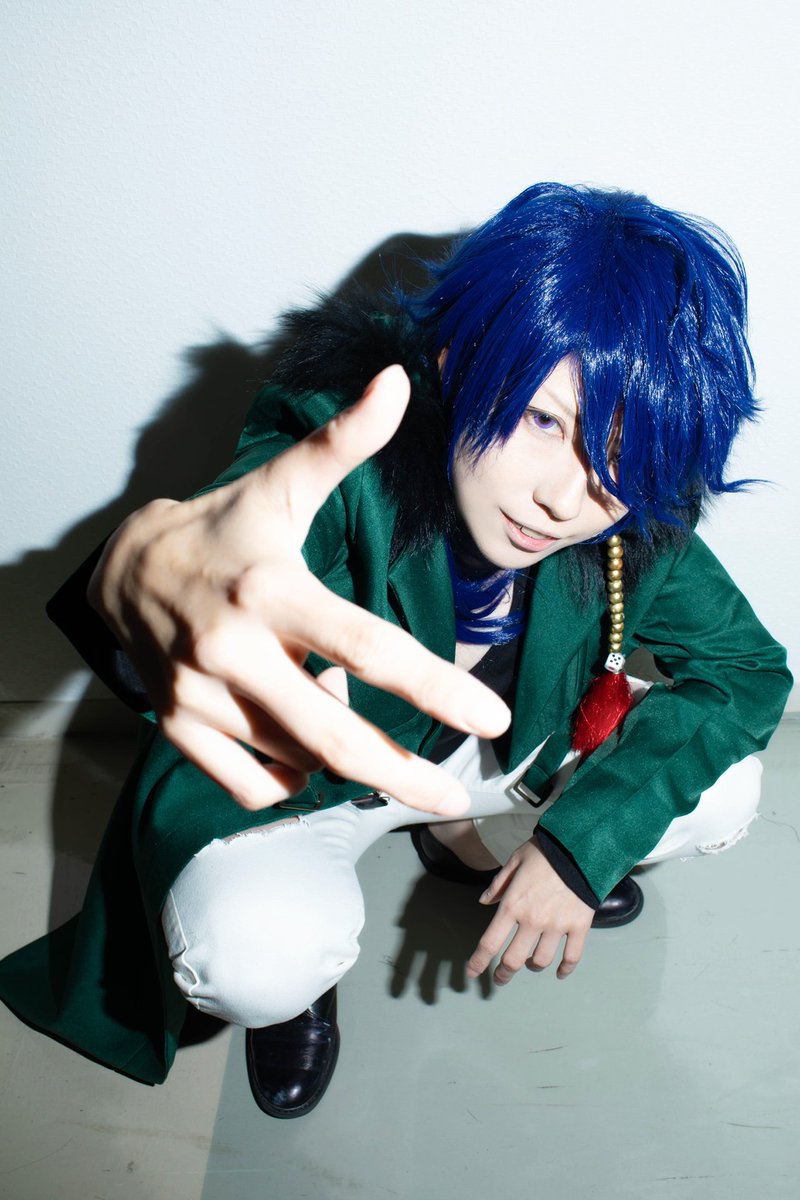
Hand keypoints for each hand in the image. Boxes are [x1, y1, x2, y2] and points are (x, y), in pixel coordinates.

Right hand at [88, 365, 509, 813]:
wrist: (122, 569)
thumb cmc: (223, 529)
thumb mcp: (282, 484)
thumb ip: (344, 442)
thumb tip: (398, 382)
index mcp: (272, 588)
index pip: (367, 647)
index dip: (436, 688)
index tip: (493, 721)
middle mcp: (232, 647)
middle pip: (334, 734)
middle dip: (402, 774)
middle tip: (453, 799)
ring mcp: (198, 694)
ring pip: (296, 759)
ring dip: (336, 754)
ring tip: (338, 716)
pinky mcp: (176, 727)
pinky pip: (250, 784)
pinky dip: (287, 779)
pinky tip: (297, 750)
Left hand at [466, 838, 593, 982]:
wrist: (581, 846)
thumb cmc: (546, 851)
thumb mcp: (515, 860)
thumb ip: (499, 884)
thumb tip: (484, 902)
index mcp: (513, 904)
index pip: (490, 942)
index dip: (478, 961)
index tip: (473, 972)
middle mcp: (533, 920)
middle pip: (513, 960)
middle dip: (503, 973)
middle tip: (500, 978)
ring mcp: (557, 925)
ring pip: (541, 961)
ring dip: (532, 967)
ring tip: (530, 965)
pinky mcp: (579, 926)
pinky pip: (572, 956)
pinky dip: (565, 968)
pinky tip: (560, 972)